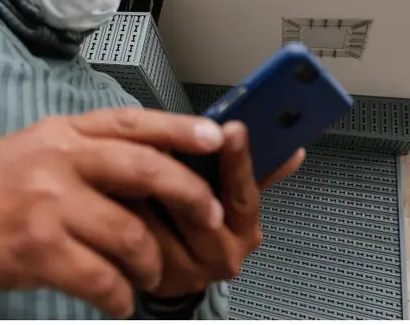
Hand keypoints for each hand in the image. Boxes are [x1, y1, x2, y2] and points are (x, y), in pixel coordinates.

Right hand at [0, 109, 226, 318]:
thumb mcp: (43, 147)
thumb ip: (96, 148)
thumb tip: (161, 160)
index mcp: (67, 133)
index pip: (136, 124)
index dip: (183, 129)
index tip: (219, 137)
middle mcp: (60, 161)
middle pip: (146, 170)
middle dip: (190, 195)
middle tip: (213, 216)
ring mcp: (48, 204)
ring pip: (129, 233)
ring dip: (152, 262)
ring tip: (153, 274)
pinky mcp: (35, 250)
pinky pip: (99, 277)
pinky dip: (119, 295)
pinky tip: (120, 301)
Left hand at [133, 122, 303, 298]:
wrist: (179, 274)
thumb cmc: (209, 228)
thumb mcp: (237, 201)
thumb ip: (261, 174)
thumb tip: (292, 151)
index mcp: (246, 232)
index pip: (245, 193)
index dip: (238, 160)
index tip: (232, 130)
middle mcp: (222, 257)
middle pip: (200, 209)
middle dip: (182, 171)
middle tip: (169, 137)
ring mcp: (188, 272)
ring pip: (164, 225)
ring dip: (146, 191)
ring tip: (134, 156)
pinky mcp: (155, 279)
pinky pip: (137, 241)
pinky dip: (126, 213)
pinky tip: (117, 188)